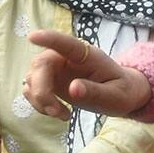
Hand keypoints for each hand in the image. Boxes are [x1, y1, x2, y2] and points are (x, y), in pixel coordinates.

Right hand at [24, 30, 151, 118]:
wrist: (120, 94)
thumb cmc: (121, 91)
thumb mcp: (115, 95)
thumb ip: (95, 91)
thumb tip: (73, 89)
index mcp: (87, 54)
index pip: (67, 43)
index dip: (49, 39)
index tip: (33, 37)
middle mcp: (66, 57)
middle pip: (41, 64)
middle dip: (41, 90)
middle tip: (55, 112)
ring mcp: (55, 68)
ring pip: (32, 78)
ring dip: (40, 100)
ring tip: (63, 115)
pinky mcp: (49, 81)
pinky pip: (32, 90)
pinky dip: (39, 104)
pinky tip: (58, 112)